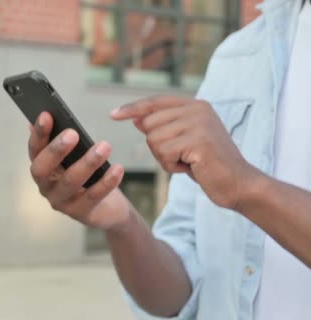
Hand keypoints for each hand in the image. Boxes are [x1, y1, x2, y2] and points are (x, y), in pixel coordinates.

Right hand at [28, 112, 129, 230]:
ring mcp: (60, 201)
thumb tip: (46, 115)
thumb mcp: (75, 157)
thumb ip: (61, 139)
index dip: (38, 133)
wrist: (106, 208)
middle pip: (43, 168)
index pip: (34, 149)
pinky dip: (106, 181)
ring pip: (70, 182)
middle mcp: (45, 186)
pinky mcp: (80, 213)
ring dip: (87, 163)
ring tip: (104, 146)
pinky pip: (93, 196)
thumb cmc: (87, 176)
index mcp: (42, 168)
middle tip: (73, 133)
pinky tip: (118, 168)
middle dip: (56, 150)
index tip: (46, 115)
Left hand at [111, 96, 256, 209]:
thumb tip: (137, 117)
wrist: (239, 184)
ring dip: (165, 158)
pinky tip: (191, 168)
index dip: (133, 108)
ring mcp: (199, 123)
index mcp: (195, 105)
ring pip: (154, 140)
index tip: (113, 114)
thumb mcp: (184, 142)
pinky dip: (172, 166)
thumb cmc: (209, 165)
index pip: (155, 102)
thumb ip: (164, 128)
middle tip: (181, 157)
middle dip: (158, 147)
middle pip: (149, 124)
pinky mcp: (198, 140)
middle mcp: (198, 109)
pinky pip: (164, 153)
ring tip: (188, 162)